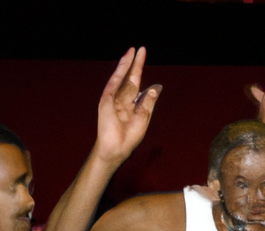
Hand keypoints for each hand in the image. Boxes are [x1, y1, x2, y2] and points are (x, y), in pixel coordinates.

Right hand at [95, 48, 161, 165]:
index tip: (145, 61)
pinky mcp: (107, 99)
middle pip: (130, 78)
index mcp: (131, 104)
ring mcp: (113, 97)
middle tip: (141, 49)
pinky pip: (114, 82)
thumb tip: (157, 87)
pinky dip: (120, 72)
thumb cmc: (130, 136)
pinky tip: (125, 62)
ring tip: (133, 51)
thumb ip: (149, 101)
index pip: (137, 84)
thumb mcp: (144, 117)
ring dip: (127, 64)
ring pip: (122, 77)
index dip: (141, 73)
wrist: (118, 147)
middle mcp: (122, 98)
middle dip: (135, 64)